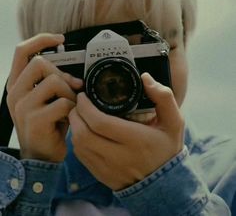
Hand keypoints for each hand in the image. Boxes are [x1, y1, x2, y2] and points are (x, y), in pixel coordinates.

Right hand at [7, 34, 82, 161]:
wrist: (40, 157)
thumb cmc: (48, 123)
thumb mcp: (44, 98)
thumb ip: (51, 80)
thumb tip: (73, 71)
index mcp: (16, 84)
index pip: (22, 50)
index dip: (41, 39)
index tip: (59, 39)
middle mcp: (15, 93)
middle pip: (40, 63)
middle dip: (62, 74)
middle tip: (71, 88)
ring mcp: (23, 107)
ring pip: (53, 80)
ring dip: (69, 92)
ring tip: (70, 105)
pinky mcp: (35, 120)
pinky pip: (62, 102)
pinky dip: (72, 108)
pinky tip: (69, 117)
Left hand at [69, 72, 183, 190]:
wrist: (165, 185)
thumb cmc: (166, 147)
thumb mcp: (174, 121)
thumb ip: (163, 97)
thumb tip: (145, 77)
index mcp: (136, 140)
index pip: (100, 123)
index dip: (86, 107)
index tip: (84, 95)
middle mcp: (119, 157)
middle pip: (84, 134)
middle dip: (76, 115)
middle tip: (79, 102)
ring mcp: (108, 168)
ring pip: (79, 146)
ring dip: (75, 127)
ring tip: (79, 113)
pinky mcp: (101, 176)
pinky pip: (81, 157)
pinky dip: (77, 141)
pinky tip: (82, 130)